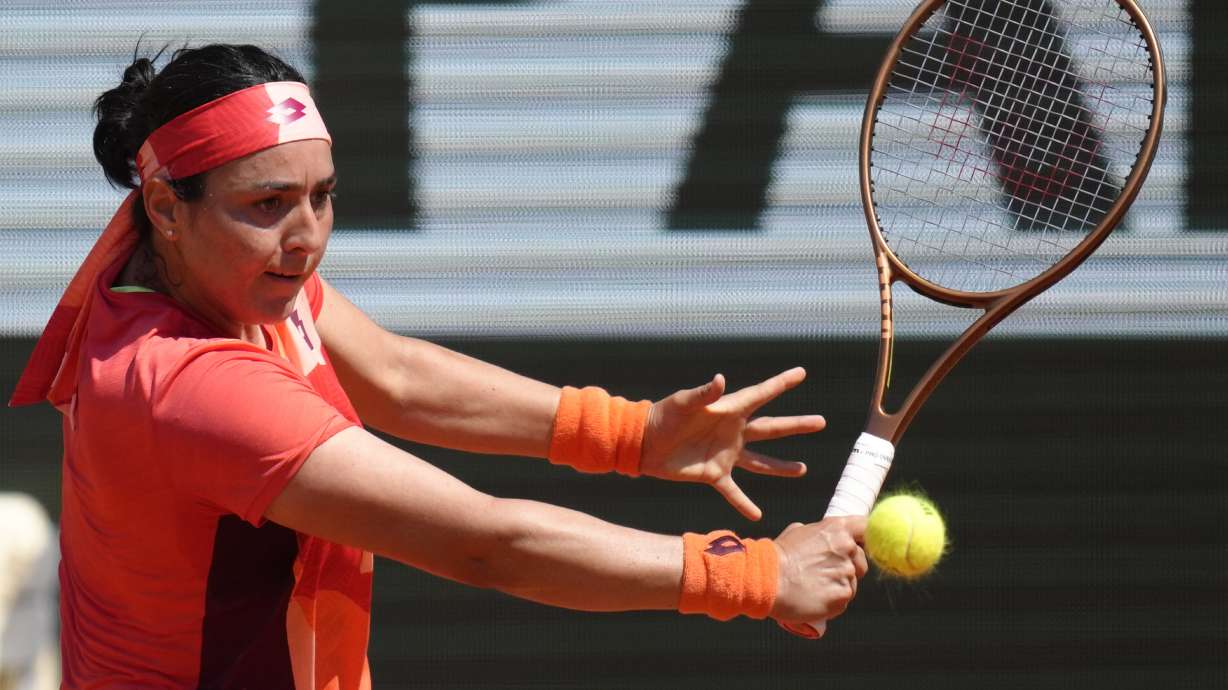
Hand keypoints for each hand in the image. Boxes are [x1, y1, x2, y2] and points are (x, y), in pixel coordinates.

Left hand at [639, 367, 824, 519]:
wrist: (642, 443)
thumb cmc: (662, 416)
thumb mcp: (683, 403)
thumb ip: (704, 393)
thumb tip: (721, 378)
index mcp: (729, 410)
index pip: (761, 394)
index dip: (781, 383)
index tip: (801, 372)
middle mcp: (733, 432)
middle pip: (772, 429)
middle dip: (796, 426)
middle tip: (820, 421)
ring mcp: (726, 455)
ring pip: (761, 462)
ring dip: (781, 467)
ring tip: (802, 470)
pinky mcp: (713, 475)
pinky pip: (733, 492)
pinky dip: (744, 504)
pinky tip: (757, 516)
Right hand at [770, 517, 868, 636]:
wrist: (766, 580)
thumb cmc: (777, 556)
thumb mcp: (796, 532)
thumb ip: (817, 533)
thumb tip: (822, 535)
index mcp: (837, 529)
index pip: (866, 527)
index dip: (864, 537)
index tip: (860, 545)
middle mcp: (847, 548)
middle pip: (861, 560)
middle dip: (849, 566)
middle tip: (824, 572)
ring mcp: (847, 573)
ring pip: (852, 582)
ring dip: (838, 585)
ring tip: (814, 586)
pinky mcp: (843, 595)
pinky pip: (843, 599)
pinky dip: (832, 600)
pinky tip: (814, 597)